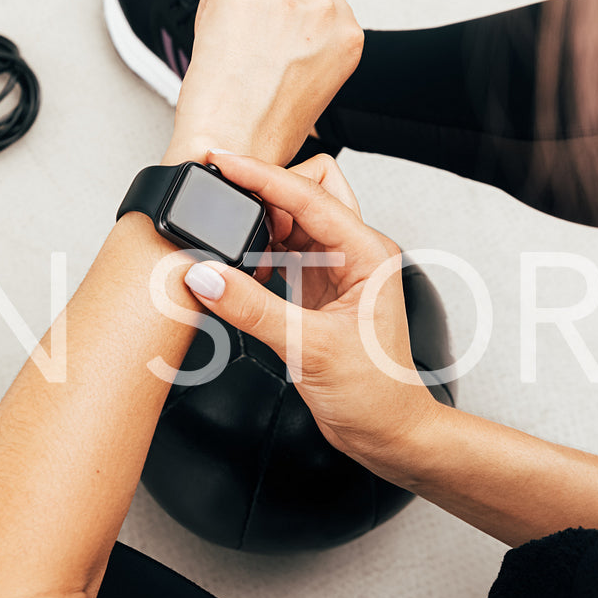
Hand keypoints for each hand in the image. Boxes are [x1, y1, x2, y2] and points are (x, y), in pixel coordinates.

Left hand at [165, 0, 362, 166]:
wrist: (229, 143)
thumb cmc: (266, 132)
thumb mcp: (316, 89)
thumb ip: (314, 48)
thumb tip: (291, 30)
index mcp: (346, 35)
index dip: (292, 21)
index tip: (278, 42)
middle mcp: (320, 10)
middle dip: (265, 14)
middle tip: (252, 57)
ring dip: (239, 15)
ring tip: (235, 58)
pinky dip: (211, 16)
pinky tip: (217, 50)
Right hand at [180, 151, 442, 478]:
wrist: (389, 433)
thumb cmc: (377, 394)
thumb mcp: (309, 349)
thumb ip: (254, 308)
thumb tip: (208, 276)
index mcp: (368, 254)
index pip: (310, 196)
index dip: (264, 176)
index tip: (225, 164)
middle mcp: (354, 255)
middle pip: (305, 193)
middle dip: (264, 192)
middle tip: (223, 202)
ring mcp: (335, 272)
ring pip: (291, 222)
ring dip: (259, 226)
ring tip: (225, 242)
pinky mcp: (316, 293)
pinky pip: (281, 255)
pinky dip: (256, 255)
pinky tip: (237, 271)